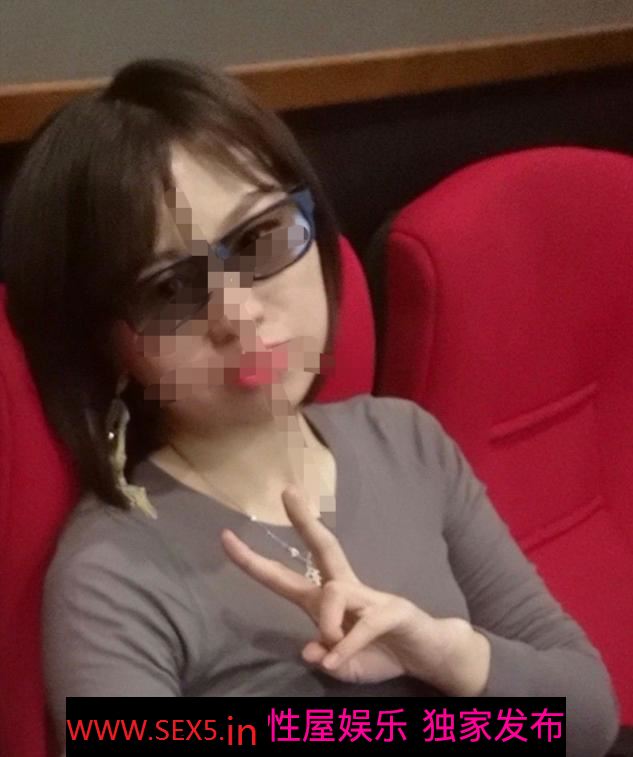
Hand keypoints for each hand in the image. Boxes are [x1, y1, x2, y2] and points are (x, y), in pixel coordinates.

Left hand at [221, 485, 488, 691]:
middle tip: (287, 491)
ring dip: (327, 624)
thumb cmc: (380, 653)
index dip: (252, 560)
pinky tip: (338, 661)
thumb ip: (326, 657)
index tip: (225, 537)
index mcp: (325, 600)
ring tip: (332, 649)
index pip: (283, 577)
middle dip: (304, 520)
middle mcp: (345, 589)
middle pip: (322, 547)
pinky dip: (348, 646)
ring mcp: (370, 596)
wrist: (429, 657)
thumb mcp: (344, 665)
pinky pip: (363, 623)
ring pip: (334, 592)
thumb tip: (310, 651)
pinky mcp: (392, 609)